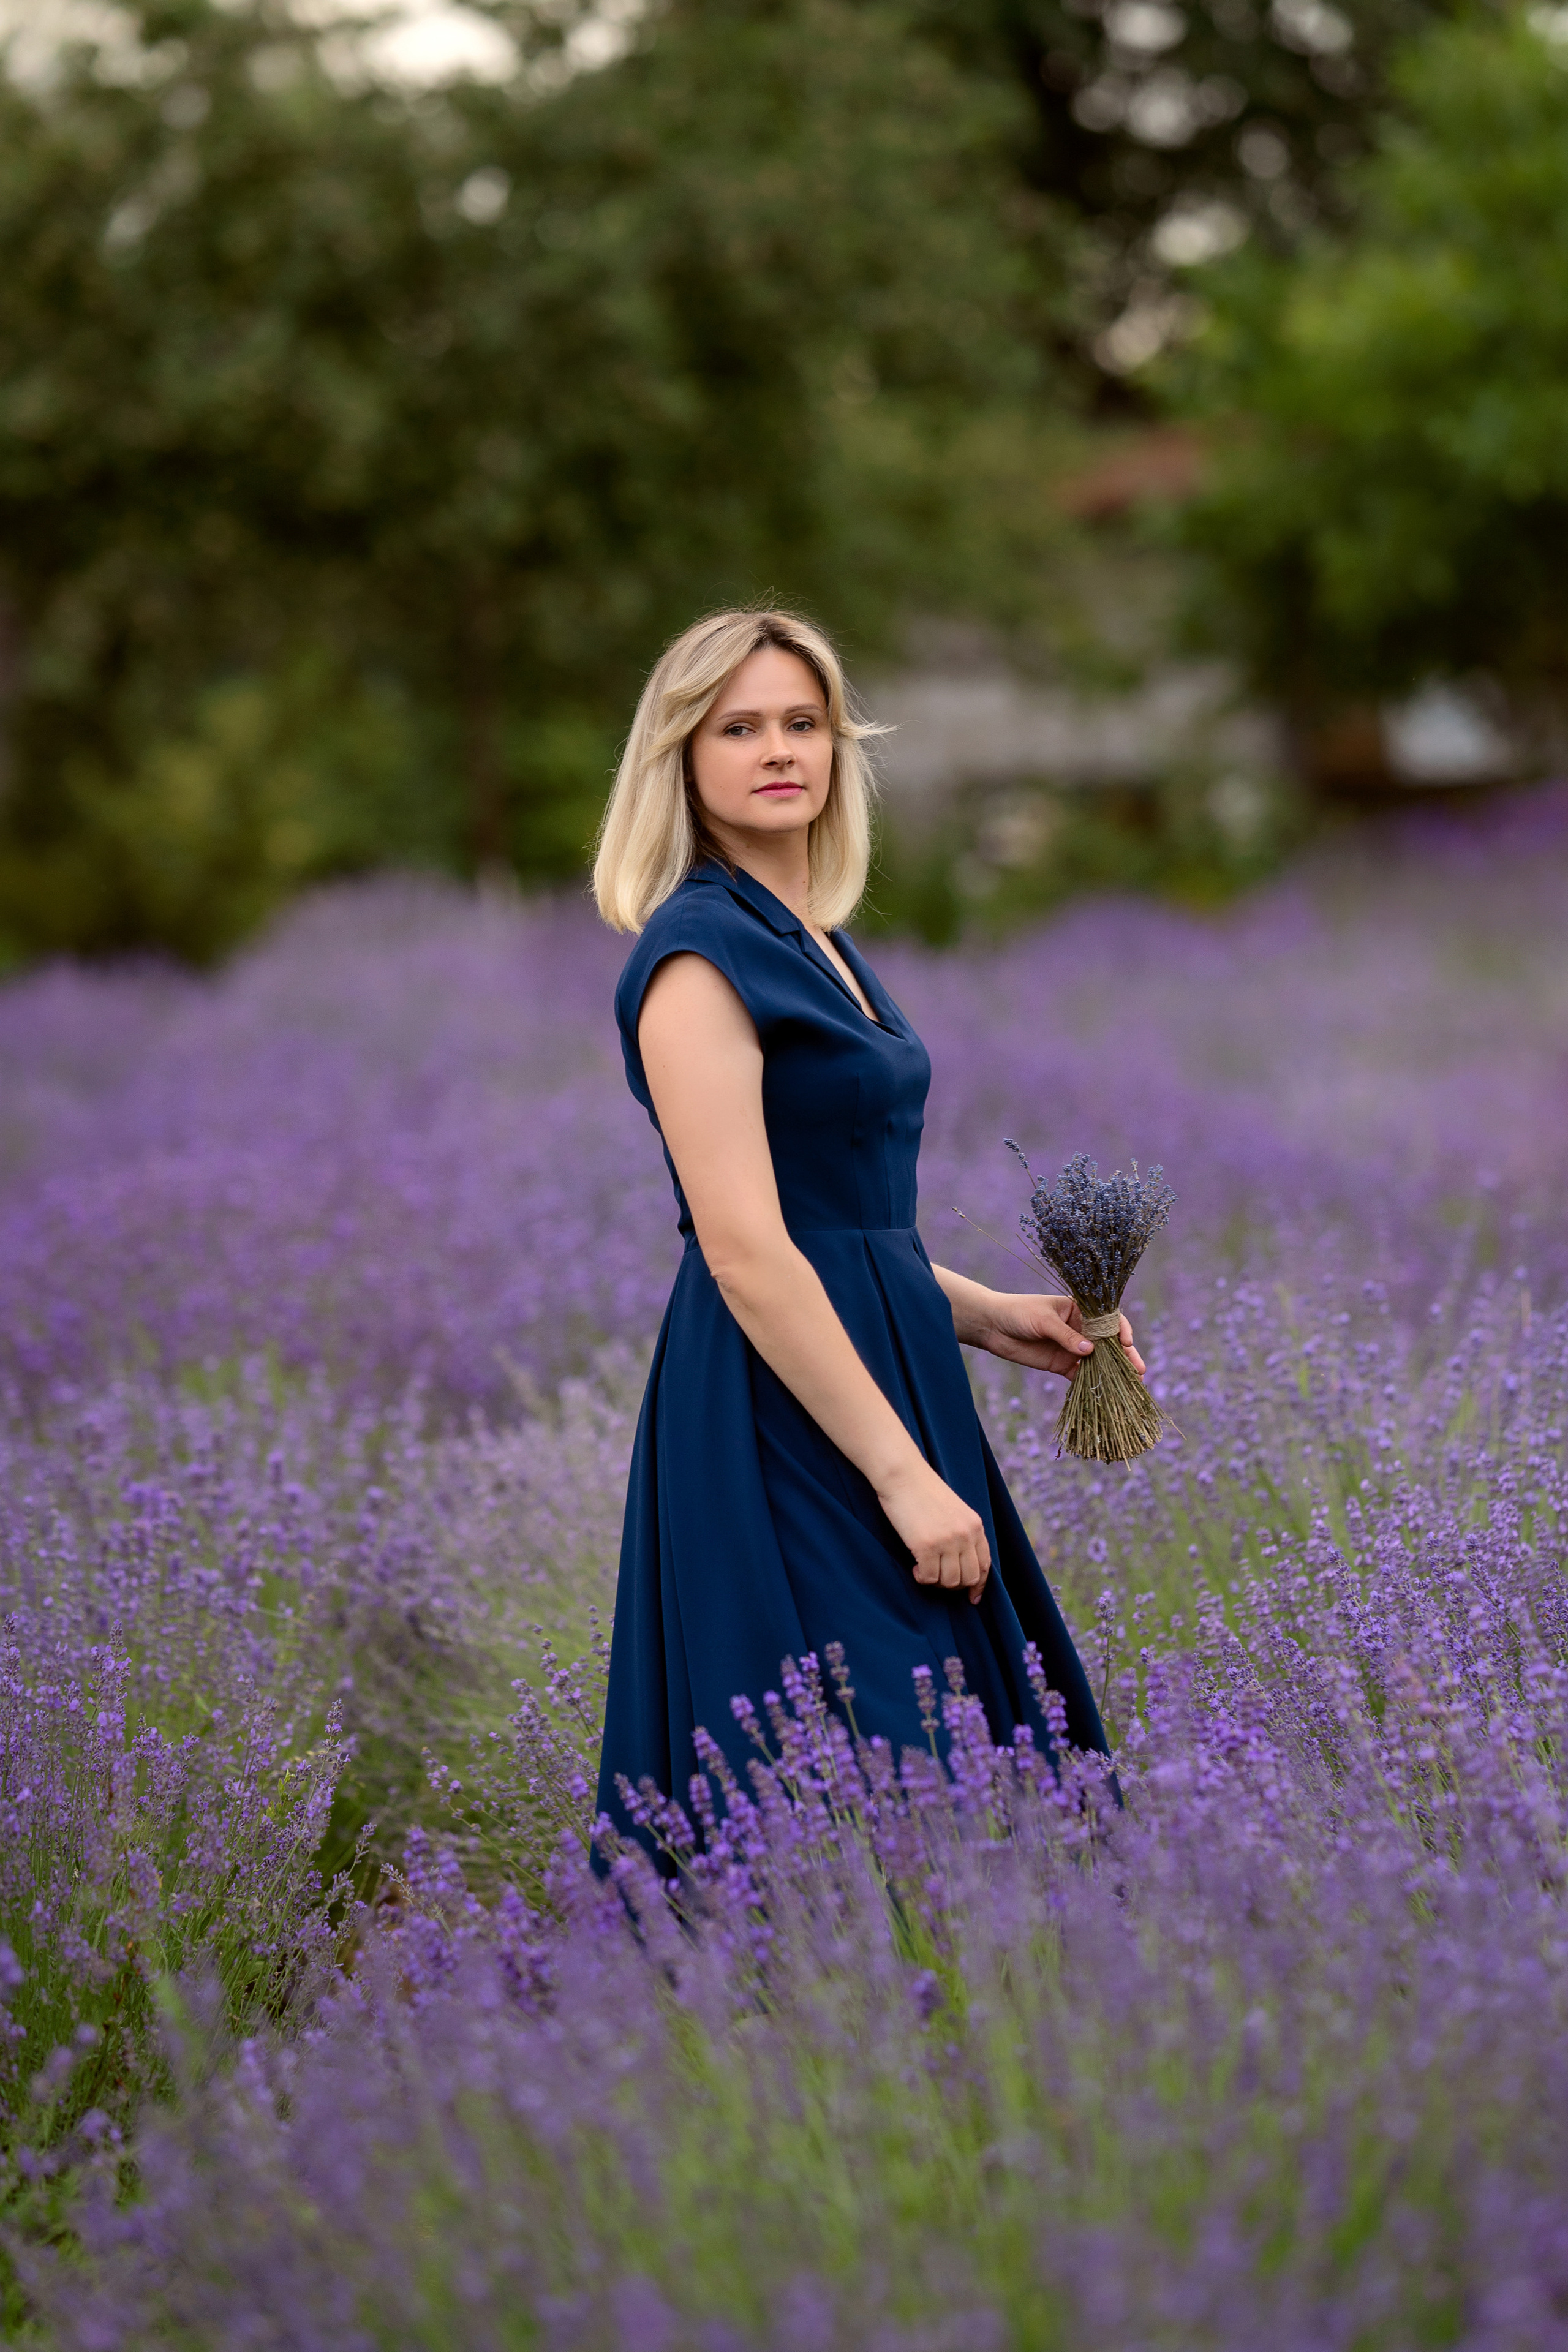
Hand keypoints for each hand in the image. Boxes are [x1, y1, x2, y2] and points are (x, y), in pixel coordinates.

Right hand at [876, 1458, 990, 1605]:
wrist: (902, 1475)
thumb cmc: (922, 1491)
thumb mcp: (953, 1510)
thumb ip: (961, 1533)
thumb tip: (960, 1563)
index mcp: (975, 1525)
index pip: (985, 1564)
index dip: (979, 1585)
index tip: (972, 1597)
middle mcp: (965, 1534)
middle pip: (968, 1577)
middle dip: (953, 1585)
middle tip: (937, 1576)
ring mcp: (947, 1541)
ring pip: (949, 1581)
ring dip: (936, 1582)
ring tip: (924, 1569)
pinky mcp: (926, 1546)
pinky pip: (929, 1577)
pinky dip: (921, 1578)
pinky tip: (915, 1568)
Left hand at [975, 1291, 1145, 1382]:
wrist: (992, 1326)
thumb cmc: (1018, 1313)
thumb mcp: (1043, 1321)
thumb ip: (1066, 1336)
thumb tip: (1090, 1351)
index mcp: (1079, 1310)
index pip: (1107, 1319)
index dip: (1121, 1330)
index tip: (1127, 1342)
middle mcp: (1080, 1328)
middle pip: (1109, 1343)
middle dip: (1126, 1357)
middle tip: (1140, 1371)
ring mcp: (1072, 1348)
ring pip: (1098, 1361)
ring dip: (1114, 1373)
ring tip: (1131, 1385)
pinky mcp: (1061, 1364)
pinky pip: (1081, 1375)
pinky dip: (1093, 1383)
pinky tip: (1106, 1392)